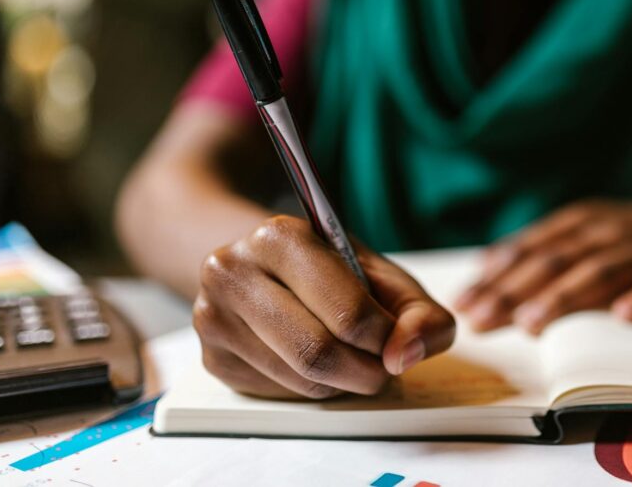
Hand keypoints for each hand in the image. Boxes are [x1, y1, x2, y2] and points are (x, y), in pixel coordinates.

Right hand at [193, 215, 455, 399]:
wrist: (266, 264)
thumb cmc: (333, 272)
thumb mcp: (385, 277)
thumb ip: (419, 314)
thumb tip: (406, 355)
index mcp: (279, 237)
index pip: (347, 311)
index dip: (386, 338)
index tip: (398, 340)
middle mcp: (233, 271)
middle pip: (317, 352)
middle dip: (366, 371)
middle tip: (383, 367)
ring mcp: (213, 316)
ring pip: (299, 379)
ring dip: (342, 384)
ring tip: (355, 361)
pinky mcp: (212, 358)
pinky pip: (278, 394)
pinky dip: (313, 389)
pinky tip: (318, 364)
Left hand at [454, 199, 631, 334]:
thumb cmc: (620, 238)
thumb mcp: (578, 232)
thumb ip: (536, 248)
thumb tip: (484, 266)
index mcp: (578, 222)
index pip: (530, 250)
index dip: (495, 276)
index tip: (464, 302)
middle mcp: (606, 231)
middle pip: (555, 262)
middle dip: (515, 292)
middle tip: (483, 320)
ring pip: (599, 271)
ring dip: (563, 297)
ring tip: (532, 323)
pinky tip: (625, 316)